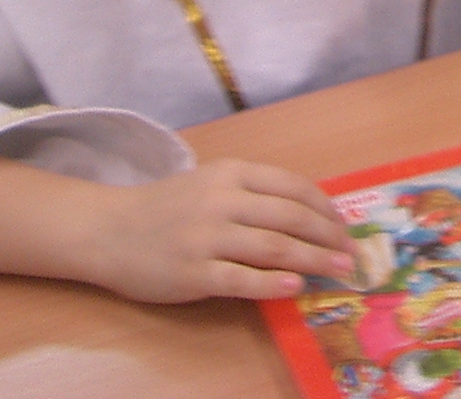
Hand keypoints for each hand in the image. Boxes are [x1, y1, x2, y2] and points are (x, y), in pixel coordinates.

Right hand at [80, 156, 354, 302]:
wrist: (108, 230)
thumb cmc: (166, 207)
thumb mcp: (210, 184)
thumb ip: (252, 194)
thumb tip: (307, 216)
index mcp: (231, 173)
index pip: (292, 186)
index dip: (325, 207)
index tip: (344, 225)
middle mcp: (223, 200)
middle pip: (291, 217)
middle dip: (328, 236)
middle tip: (351, 253)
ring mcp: (208, 237)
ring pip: (274, 247)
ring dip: (314, 259)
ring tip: (338, 270)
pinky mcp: (195, 272)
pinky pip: (243, 279)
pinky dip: (274, 283)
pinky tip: (297, 286)